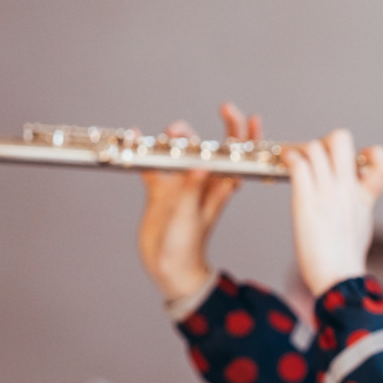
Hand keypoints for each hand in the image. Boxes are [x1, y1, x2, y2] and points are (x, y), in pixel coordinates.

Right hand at [137, 102, 258, 300]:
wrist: (169, 269)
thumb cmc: (186, 247)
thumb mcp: (191, 217)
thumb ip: (193, 190)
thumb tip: (201, 165)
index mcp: (218, 189)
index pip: (238, 158)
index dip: (247, 137)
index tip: (249, 116)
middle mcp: (202, 183)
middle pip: (211, 149)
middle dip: (212, 130)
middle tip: (213, 112)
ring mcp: (181, 186)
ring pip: (181, 153)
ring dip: (176, 140)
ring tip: (169, 132)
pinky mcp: (160, 192)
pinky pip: (153, 167)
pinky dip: (144, 152)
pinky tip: (134, 138)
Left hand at [284, 128, 382, 296]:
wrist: (338, 278)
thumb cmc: (345, 259)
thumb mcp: (362, 226)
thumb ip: (361, 204)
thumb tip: (358, 195)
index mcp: (365, 197)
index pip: (381, 161)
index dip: (370, 154)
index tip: (355, 162)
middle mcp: (348, 189)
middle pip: (341, 139)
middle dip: (326, 142)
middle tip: (317, 157)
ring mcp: (327, 193)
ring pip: (315, 148)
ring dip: (301, 150)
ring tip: (292, 160)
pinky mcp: (306, 200)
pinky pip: (298, 164)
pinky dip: (289, 157)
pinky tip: (284, 164)